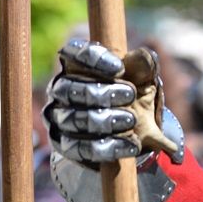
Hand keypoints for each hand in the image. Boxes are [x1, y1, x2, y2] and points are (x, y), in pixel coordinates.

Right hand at [43, 39, 181, 164]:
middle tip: (130, 95)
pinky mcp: (64, 145)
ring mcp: (59, 119)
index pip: (72, 54)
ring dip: (102, 120)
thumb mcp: (142, 79)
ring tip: (130, 120)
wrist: (131, 132)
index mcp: (75, 66)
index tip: (120, 68)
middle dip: (99, 93)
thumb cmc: (131, 96)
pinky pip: (78, 148)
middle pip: (68, 89)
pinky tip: (129, 145)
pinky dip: (105, 147)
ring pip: (72, 119)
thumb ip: (143, 66)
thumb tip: (142, 56)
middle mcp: (60, 91)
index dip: (93, 59)